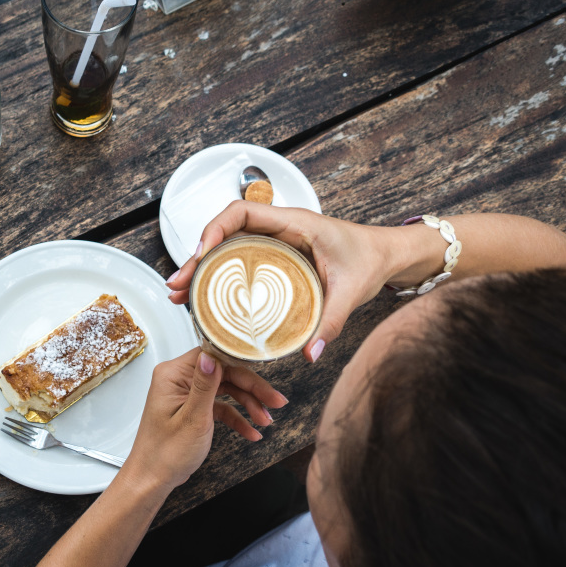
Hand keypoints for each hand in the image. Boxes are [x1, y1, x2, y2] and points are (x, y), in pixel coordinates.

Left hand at [121, 348, 287, 494]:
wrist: (152, 480)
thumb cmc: (165, 453)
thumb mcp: (192, 419)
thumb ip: (205, 386)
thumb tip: (212, 355)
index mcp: (172, 374)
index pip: (214, 356)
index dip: (242, 364)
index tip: (266, 374)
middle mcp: (178, 379)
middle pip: (224, 373)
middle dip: (252, 389)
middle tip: (276, 402)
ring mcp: (186, 394)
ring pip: (226, 390)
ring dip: (248, 405)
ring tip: (267, 421)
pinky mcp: (192, 408)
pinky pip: (220, 406)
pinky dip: (236, 418)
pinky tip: (252, 433)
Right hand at [165, 201, 392, 361]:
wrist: (389, 255)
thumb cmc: (371, 259)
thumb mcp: (351, 291)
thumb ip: (330, 322)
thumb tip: (310, 353)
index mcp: (294, 223)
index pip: (241, 212)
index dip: (214, 230)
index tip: (201, 255)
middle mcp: (279, 229)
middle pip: (224, 234)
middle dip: (196, 259)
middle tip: (177, 286)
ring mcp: (275, 243)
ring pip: (227, 249)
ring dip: (202, 270)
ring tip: (180, 296)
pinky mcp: (276, 260)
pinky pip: (240, 263)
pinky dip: (220, 278)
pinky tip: (207, 300)